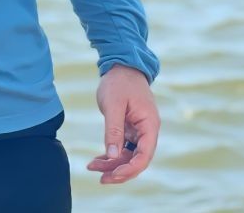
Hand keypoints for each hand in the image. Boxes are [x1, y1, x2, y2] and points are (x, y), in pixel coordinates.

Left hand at [86, 64, 159, 184]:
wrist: (121, 65)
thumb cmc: (119, 82)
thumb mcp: (114, 104)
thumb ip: (114, 130)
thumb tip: (113, 156)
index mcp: (149, 125)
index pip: (144, 155)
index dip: (130, 169)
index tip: (113, 175)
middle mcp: (147, 131)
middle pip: (137, 160)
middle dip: (119, 171)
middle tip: (101, 178)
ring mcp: (139, 130)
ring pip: (128, 155)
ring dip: (113, 164)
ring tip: (93, 168)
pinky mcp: (130, 128)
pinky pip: (123, 147)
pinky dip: (111, 154)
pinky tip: (97, 160)